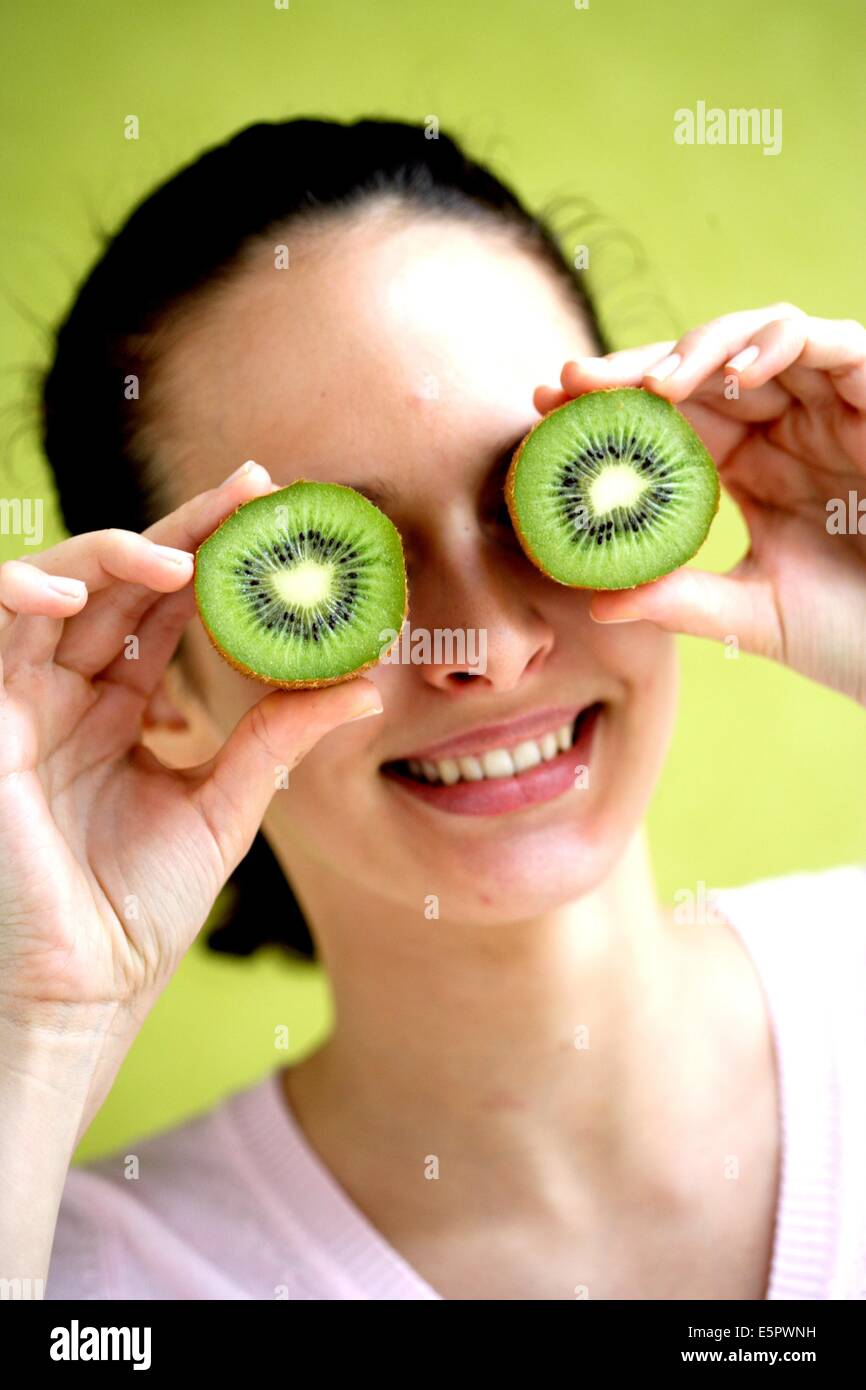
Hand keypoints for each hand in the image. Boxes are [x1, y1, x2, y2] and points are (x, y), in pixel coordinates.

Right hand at [0, 462, 381, 1041]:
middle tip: (254, 490)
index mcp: (125, 708)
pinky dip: (24, 594)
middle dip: (186, 530)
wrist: (79, 993)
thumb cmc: (135, 914)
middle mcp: (73, 692)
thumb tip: (362, 687)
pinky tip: (76, 593)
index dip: (219, 556)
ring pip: (58, 587)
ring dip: (114, 555)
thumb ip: (277, 739)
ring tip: (184, 557)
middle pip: (124, 583)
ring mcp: (24, 701)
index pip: (169, 608)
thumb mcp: (224, 809)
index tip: (281, 515)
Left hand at [536, 304, 865, 704]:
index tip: (548, 409)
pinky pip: (831, 342)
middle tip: (573, 382)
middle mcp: (784, 425)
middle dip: (633, 367)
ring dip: (701, 348)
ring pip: (757, 336)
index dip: (610, 404)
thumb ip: (681, 600)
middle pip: (699, 367)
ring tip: (653, 386)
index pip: (668, 416)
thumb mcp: (756, 614)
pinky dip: (781, 343)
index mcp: (749, 465)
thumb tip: (597, 603)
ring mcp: (829, 407)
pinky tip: (738, 374)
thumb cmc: (853, 632)